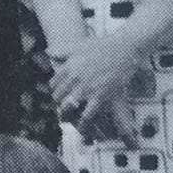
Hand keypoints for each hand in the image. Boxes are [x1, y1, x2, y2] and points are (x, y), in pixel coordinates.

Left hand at [50, 32, 143, 146]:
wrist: (124, 48)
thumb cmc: (102, 46)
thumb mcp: (78, 45)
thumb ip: (62, 50)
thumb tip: (48, 53)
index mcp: (69, 66)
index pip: (53, 83)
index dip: (55, 90)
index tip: (58, 94)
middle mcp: (75, 78)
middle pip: (58, 96)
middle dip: (59, 102)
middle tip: (62, 106)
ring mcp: (87, 88)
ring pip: (68, 106)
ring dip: (65, 114)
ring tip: (66, 118)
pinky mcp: (100, 96)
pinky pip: (86, 115)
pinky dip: (82, 123)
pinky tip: (81, 128)